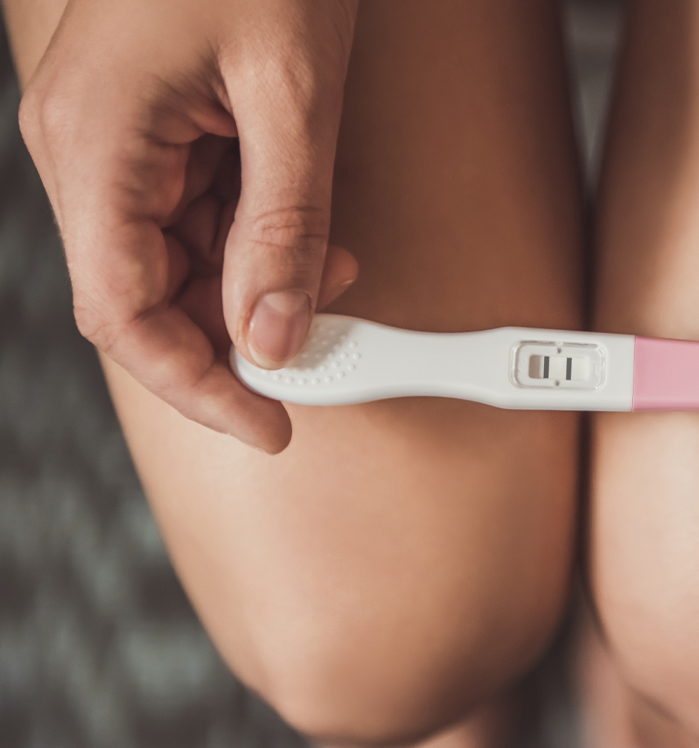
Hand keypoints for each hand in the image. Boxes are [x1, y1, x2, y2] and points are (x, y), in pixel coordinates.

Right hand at [19, 0, 360, 452]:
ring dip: (257, 285)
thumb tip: (275, 332)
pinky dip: (257, 239)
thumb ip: (285, 223)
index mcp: (94, 143)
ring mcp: (118, 137)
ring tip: (334, 277)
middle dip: (235, 335)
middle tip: (318, 356)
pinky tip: (313, 237)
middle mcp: (88, 147)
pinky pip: (196, 213)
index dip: (196, 384)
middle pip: (147, 293)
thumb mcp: (295, 95)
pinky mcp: (157, 126)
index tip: (268, 424)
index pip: (124, 312)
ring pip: (177, 259)